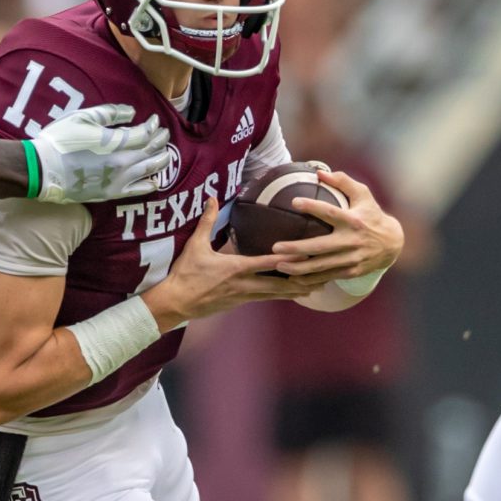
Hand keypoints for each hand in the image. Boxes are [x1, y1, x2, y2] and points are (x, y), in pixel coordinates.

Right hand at [30, 104, 171, 202]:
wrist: (43, 170)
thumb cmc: (60, 140)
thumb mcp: (83, 118)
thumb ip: (110, 113)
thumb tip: (131, 113)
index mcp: (116, 142)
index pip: (144, 133)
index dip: (153, 126)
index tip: (155, 121)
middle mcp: (123, 162)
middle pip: (151, 151)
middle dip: (160, 141)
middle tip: (164, 134)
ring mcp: (119, 180)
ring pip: (149, 169)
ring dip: (161, 160)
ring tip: (165, 154)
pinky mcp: (111, 193)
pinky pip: (138, 190)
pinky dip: (150, 184)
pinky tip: (155, 180)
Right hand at [140, 188, 327, 329]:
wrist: (175, 303)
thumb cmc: (185, 274)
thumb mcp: (195, 245)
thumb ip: (207, 221)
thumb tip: (213, 198)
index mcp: (235, 269)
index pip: (267, 263)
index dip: (288, 259)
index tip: (307, 255)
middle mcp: (245, 284)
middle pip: (280, 284)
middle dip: (303, 280)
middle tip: (324, 275)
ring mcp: (244, 296)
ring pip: (277, 294)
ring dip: (298, 290)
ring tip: (318, 287)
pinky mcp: (240, 302)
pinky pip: (267, 298)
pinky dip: (283, 295)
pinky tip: (295, 293)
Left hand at [271, 170, 404, 281]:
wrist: (393, 243)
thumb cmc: (371, 214)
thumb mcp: (363, 195)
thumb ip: (343, 182)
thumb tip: (319, 172)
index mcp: (353, 220)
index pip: (330, 212)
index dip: (312, 207)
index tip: (294, 202)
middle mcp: (352, 241)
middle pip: (320, 246)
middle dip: (297, 248)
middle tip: (275, 247)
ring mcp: (351, 259)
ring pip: (321, 266)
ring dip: (298, 268)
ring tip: (278, 264)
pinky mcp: (351, 271)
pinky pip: (327, 277)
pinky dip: (310, 279)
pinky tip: (292, 277)